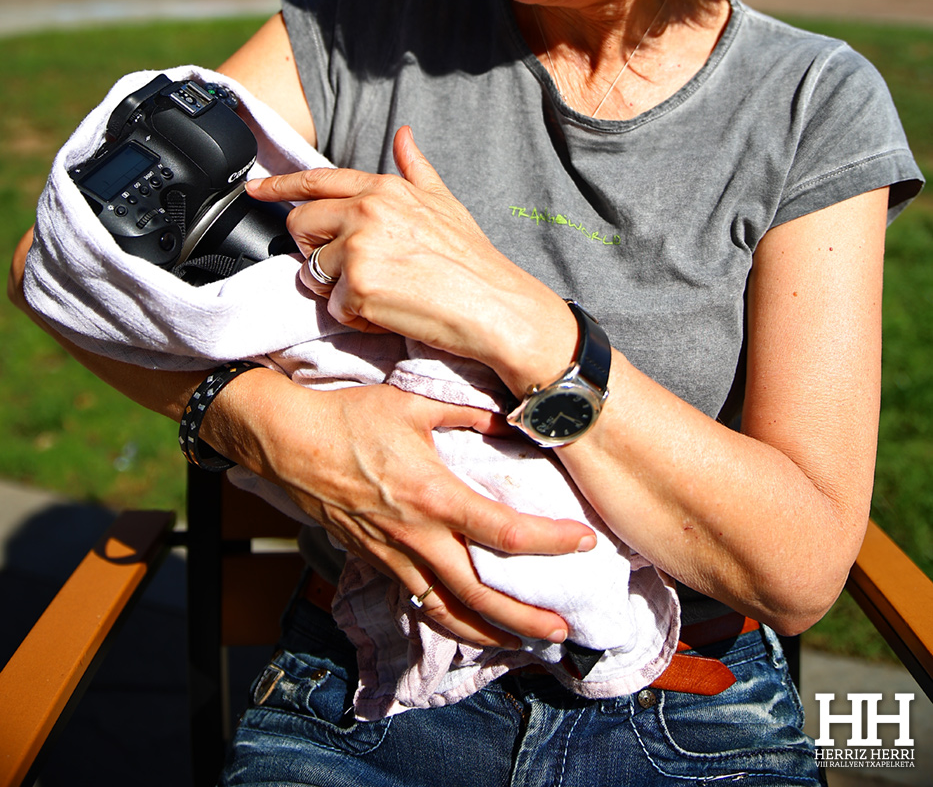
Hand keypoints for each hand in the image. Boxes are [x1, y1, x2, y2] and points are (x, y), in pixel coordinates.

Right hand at [208, 370, 595, 647]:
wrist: (288, 441)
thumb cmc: (350, 416)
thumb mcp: (413, 403)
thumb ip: (467, 414)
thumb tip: (510, 419)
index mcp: (434, 495)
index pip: (503, 531)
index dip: (550, 543)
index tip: (584, 543)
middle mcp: (417, 535)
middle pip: (480, 594)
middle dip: (525, 619)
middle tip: (564, 632)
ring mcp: (393, 554)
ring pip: (447, 611)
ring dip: (489, 634)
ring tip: (524, 644)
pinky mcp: (375, 560)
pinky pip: (418, 601)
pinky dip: (448, 620)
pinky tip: (469, 624)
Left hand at [245, 127, 575, 392]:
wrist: (494, 305)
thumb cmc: (472, 259)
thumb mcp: (445, 202)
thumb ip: (416, 168)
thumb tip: (404, 135)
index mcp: (384, 188)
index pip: (316, 180)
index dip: (278, 185)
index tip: (253, 189)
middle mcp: (367, 211)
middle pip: (300, 224)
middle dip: (316, 249)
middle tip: (352, 267)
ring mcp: (360, 248)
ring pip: (312, 270)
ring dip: (338, 288)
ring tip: (381, 290)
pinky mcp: (358, 288)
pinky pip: (334, 306)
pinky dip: (357, 317)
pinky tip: (389, 311)